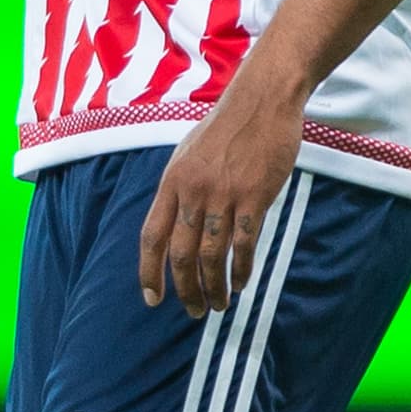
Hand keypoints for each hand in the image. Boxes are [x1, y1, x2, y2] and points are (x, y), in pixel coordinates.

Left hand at [138, 72, 303, 317]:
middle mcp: (192, 190)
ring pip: (212, 255)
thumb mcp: (188, 153)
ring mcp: (223, 194)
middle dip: (186, 289)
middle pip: (180, 253)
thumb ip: (180, 188)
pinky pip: (243, 244)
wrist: (261, 101)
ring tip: (218, 304)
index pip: (151, 234)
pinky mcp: (254, 197)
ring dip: (214, 286)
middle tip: (194, 311)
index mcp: (172, 180)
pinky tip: (240, 283)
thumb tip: (172, 223)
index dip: (149, 270)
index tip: (153, 298)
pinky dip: (240, 269)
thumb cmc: (226, 127)